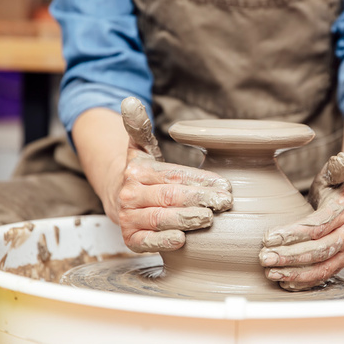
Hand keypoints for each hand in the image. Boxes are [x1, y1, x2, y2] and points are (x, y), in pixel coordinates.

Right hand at [116, 97, 232, 252]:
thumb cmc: (142, 174)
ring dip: (184, 219)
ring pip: (159, 218)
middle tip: (224, 203)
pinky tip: (181, 240)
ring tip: (208, 218)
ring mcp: (129, 218)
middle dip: (199, 199)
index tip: (225, 185)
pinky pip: (146, 242)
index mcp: (138, 171)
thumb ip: (139, 126)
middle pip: (169, 196)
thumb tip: (130, 100)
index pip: (174, 175)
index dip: (200, 180)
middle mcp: (130, 194)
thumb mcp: (141, 148)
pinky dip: (162, 242)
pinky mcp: (130, 240)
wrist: (117, 198)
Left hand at [259, 152, 343, 290]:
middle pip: (317, 250)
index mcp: (342, 212)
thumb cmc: (334, 188)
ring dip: (294, 272)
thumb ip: (338, 168)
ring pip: (320, 267)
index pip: (315, 226)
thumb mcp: (333, 175)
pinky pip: (322, 276)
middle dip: (289, 256)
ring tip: (270, 271)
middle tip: (263, 257)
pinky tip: (284, 282)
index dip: (292, 234)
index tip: (267, 236)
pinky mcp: (339, 263)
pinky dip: (303, 282)